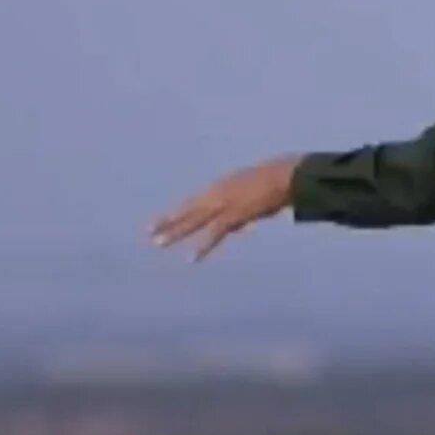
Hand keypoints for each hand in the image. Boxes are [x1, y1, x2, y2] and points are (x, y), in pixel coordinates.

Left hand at [151, 156, 300, 261]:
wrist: (285, 177)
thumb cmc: (274, 183)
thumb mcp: (251, 195)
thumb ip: (240, 211)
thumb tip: (236, 226)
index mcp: (221, 188)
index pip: (193, 203)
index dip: (177, 213)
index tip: (160, 221)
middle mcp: (217, 194)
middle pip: (188, 210)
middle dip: (168, 222)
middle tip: (149, 231)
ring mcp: (223, 204)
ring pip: (194, 220)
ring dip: (176, 232)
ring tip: (158, 243)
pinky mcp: (233, 215)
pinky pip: (214, 233)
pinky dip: (202, 246)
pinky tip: (191, 258)